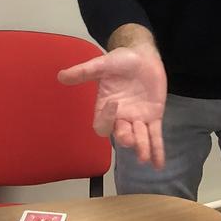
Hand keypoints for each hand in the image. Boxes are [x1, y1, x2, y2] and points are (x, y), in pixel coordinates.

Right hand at [58, 43, 166, 167]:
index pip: (102, 123)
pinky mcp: (153, 117)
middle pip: (121, 134)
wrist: (143, 55)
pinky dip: (157, 149)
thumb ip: (84, 72)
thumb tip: (61, 76)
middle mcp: (120, 116)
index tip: (113, 103)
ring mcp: (137, 118)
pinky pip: (155, 136)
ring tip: (145, 157)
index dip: (106, 119)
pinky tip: (159, 165)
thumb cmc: (121, 60)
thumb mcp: (102, 64)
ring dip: (142, 148)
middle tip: (129, 139)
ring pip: (139, 138)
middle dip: (126, 138)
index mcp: (106, 107)